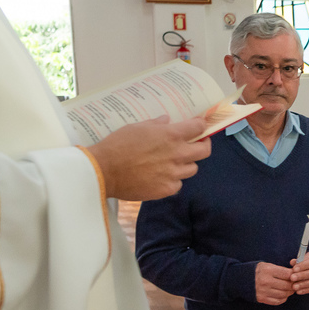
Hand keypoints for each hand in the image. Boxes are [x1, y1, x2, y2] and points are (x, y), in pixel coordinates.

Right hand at [87, 116, 210, 200]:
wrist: (104, 171)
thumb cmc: (117, 145)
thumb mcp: (136, 127)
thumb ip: (155, 124)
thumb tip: (167, 120)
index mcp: (171, 135)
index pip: (198, 127)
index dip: (200, 125)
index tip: (199, 126)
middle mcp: (177, 154)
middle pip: (204, 151)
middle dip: (203, 146)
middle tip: (197, 144)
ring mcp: (173, 173)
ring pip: (192, 169)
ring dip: (186, 164)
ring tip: (175, 162)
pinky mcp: (166, 189)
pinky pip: (178, 184)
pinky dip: (173, 180)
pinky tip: (162, 177)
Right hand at [254, 261, 293, 304]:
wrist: (241, 279)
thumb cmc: (259, 271)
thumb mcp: (268, 265)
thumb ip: (281, 270)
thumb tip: (296, 275)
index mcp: (268, 270)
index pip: (288, 274)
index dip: (295, 276)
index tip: (296, 276)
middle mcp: (265, 281)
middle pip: (287, 285)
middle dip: (294, 285)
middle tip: (295, 284)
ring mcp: (263, 291)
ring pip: (284, 294)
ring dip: (289, 292)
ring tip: (290, 289)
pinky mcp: (261, 298)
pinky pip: (277, 301)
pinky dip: (283, 298)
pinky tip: (283, 295)